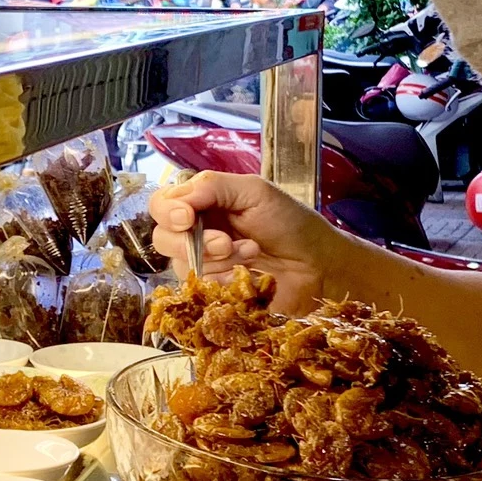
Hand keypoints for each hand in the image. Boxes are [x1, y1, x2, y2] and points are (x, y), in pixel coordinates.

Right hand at [149, 171, 336, 314]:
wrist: (319, 263)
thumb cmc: (291, 223)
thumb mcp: (254, 191)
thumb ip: (213, 187)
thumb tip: (178, 201)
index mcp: (203, 204)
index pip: (161, 205)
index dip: (168, 212)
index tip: (187, 218)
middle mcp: (197, 234)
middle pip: (162, 239)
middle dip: (193, 242)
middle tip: (227, 242)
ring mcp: (205, 266)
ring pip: (182, 266)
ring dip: (218, 260)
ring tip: (251, 252)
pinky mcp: (215, 293)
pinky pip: (201, 290)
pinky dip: (224, 281)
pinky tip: (250, 275)